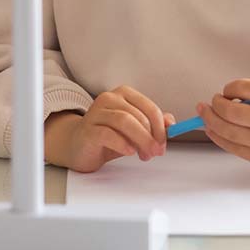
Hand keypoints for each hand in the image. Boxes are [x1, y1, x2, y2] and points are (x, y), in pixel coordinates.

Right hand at [43, 86, 174, 172]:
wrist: (78, 146)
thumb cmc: (107, 136)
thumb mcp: (134, 130)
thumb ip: (152, 125)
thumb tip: (171, 123)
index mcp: (123, 95)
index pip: (149, 107)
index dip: (160, 126)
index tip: (164, 142)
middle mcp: (108, 99)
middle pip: (137, 115)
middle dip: (151, 136)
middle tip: (156, 152)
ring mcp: (95, 113)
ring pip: (124, 121)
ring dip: (140, 140)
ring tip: (145, 155)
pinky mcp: (87, 129)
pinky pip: (107, 133)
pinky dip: (122, 143)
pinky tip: (129, 151)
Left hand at [197, 77, 249, 169]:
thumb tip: (232, 92)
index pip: (243, 88)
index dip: (230, 88)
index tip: (228, 90)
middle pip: (230, 113)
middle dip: (215, 105)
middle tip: (211, 101)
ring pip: (228, 132)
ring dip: (210, 121)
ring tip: (204, 113)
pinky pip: (234, 148)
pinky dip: (218, 138)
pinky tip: (211, 129)